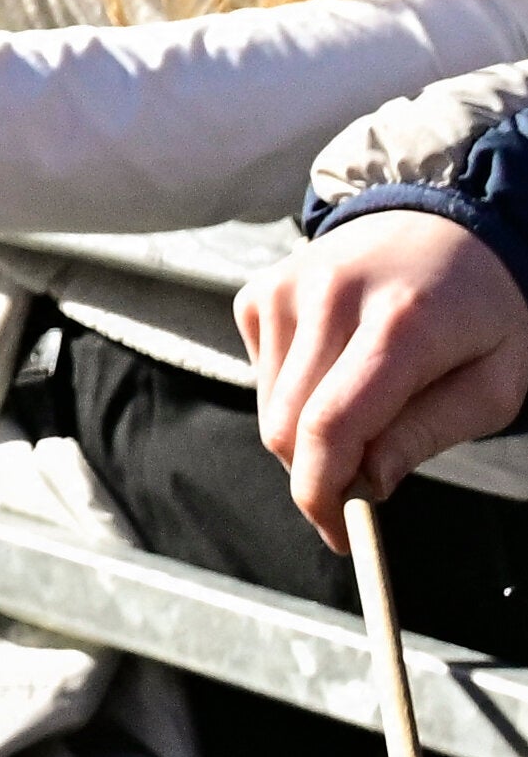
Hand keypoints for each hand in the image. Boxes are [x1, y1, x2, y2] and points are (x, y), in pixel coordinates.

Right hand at [253, 208, 527, 529]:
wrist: (447, 223)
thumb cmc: (485, 313)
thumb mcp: (495, 383)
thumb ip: (428, 432)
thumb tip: (368, 482)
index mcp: (401, 323)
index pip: (333, 424)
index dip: (324, 492)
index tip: (339, 533)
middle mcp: (330, 298)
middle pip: (289, 426)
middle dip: (321, 472)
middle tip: (368, 479)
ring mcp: (286, 289)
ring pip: (271, 408)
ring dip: (309, 435)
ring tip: (366, 414)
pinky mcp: (260, 292)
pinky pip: (261, 375)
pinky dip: (293, 395)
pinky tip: (337, 369)